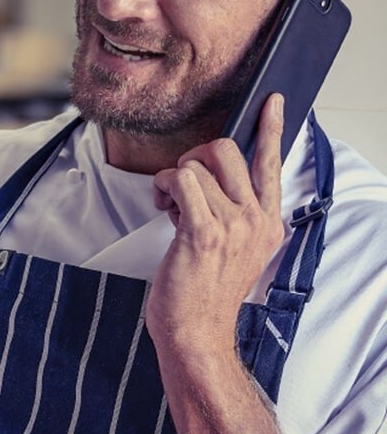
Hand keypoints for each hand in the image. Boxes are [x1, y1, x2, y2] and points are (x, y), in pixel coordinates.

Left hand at [145, 95, 286, 356]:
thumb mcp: (234, 250)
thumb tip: (208, 181)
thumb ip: (233, 216)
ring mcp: (233, 225)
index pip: (272, 164)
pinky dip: (163, 188)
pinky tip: (162, 208)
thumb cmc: (204, 293)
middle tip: (181, 187)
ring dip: (172, 181)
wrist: (195, 331)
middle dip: (193, 158)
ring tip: (171, 209)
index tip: (271, 102)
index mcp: (268, 221)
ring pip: (196, 167)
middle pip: (225, 151)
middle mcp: (256, 219)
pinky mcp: (203, 232)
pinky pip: (180, 182)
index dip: (270, 129)